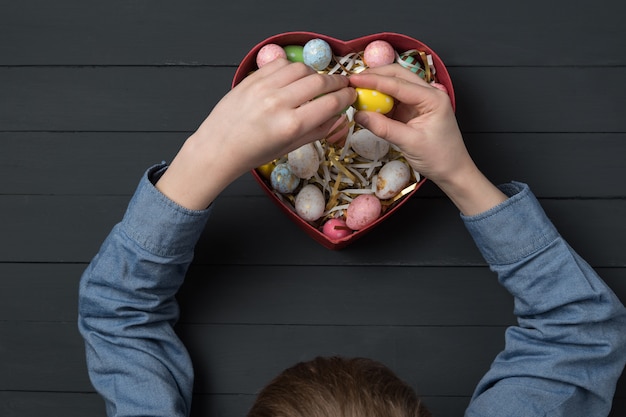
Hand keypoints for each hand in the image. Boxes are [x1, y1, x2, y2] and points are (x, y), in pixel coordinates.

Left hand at [156, 59, 355, 209]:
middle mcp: (279, 104)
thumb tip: (340, 116)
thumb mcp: (290, 148)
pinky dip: (293, 68)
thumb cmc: (253, 153)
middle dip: (337, 82)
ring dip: (315, 74)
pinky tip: (294, 78)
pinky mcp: (252, 79)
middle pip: (320, 82)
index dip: (346, 97)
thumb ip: (318, 131)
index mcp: (291, 126)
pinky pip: (281, 63)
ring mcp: (264, 88)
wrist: (218, 147)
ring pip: (302, 69)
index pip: (330, 104)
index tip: (351, 95)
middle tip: (342, 85)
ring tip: (317, 83)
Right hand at [349, 65, 505, 214]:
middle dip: (374, 76)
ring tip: (356, 90)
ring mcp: (420, 101)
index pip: (398, 83)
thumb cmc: (439, 158)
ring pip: (395, 85)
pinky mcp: (413, 111)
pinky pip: (394, 100)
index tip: (353, 79)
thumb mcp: (409, 143)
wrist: (453, 172)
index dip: (373, 80)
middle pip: (397, 76)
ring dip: (376, 87)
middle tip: (352, 81)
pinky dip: (380, 100)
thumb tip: (358, 115)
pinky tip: (367, 103)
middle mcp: (428, 94)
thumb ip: (383, 127)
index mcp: (432, 98)